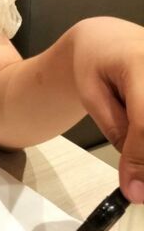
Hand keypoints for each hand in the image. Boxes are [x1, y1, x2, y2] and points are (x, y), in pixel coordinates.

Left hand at [71, 17, 143, 201]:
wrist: (108, 39)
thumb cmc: (94, 62)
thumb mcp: (91, 94)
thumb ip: (116, 131)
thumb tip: (136, 180)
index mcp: (138, 60)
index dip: (139, 159)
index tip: (133, 191)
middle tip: (138, 185)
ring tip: (133, 143)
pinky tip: (138, 133)